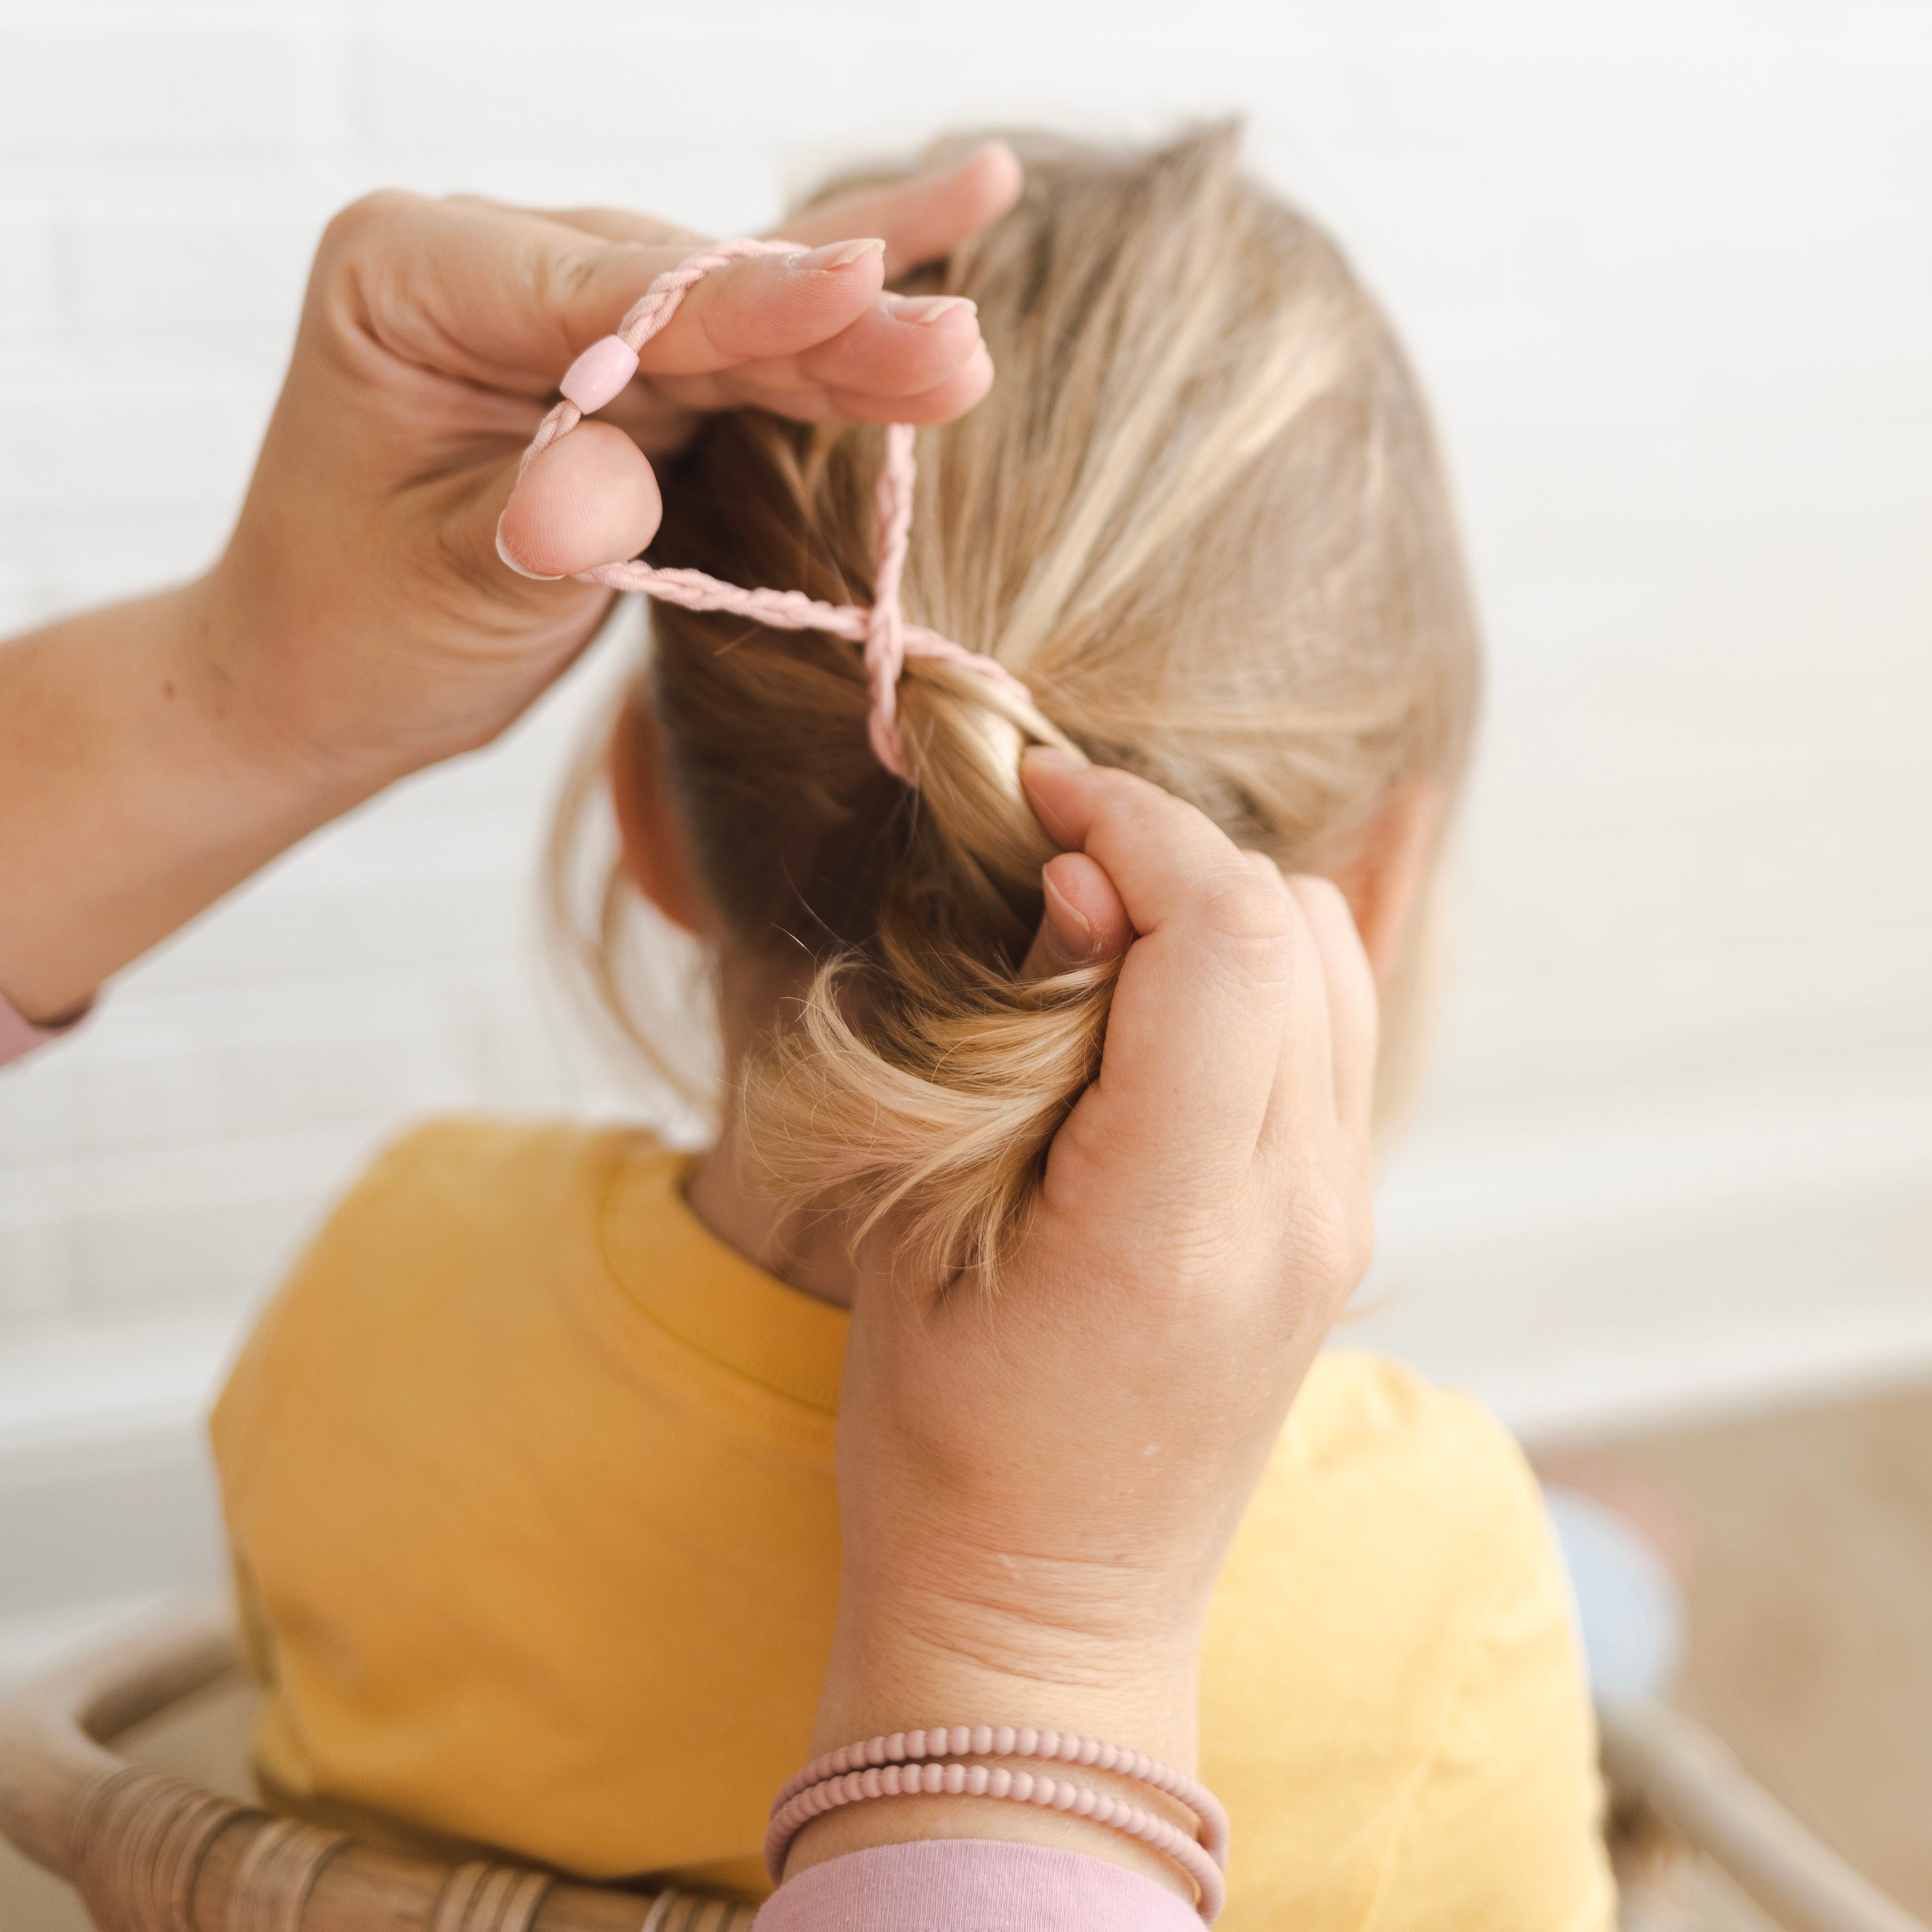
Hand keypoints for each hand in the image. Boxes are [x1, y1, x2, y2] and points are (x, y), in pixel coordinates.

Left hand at [209, 144, 1020, 791]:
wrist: (325, 680)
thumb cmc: (360, 632)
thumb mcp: (449, 580)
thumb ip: (549, 518)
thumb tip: (626, 482)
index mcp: (413, 277)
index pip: (610, 290)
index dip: (744, 302)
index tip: (862, 289)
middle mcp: (496, 266)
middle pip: (693, 291)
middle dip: (830, 323)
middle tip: (960, 346)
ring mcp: (571, 311)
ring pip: (740, 319)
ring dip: (856, 341)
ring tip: (967, 348)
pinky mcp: (630, 371)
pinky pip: (747, 347)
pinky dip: (834, 328)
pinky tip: (942, 226)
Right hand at [794, 750, 1377, 1891]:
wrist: (1050, 1617)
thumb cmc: (945, 1449)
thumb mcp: (925, 1243)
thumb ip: (1015, 1054)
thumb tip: (1085, 893)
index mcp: (1176, 1222)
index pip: (1220, 936)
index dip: (1131, 825)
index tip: (1034, 794)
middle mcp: (1297, 1210)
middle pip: (1288, 923)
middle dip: (1169, 842)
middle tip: (1049, 848)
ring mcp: (1337, 1221)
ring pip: (1331, 961)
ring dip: (1221, 899)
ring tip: (1102, 918)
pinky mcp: (1337, 1229)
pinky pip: (1332, 1033)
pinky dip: (1257, 967)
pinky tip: (1159, 995)